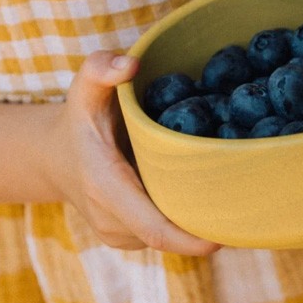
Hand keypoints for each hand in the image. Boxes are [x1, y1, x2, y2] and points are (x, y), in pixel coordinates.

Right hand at [48, 50, 220, 255]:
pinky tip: (198, 193)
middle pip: (169, 235)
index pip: (153, 227)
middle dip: (205, 225)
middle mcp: (110, 219)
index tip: (225, 234)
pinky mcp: (126, 238)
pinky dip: (182, 220)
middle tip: (246, 204)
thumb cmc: (79, 116)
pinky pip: (161, 234)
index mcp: (105, 185)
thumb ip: (103, 67)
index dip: (190, 237)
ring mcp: (117, 234)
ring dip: (194, 220)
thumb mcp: (84, 85)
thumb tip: (131, 64)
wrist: (55, 156)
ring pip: (168, 236)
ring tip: (224, 192)